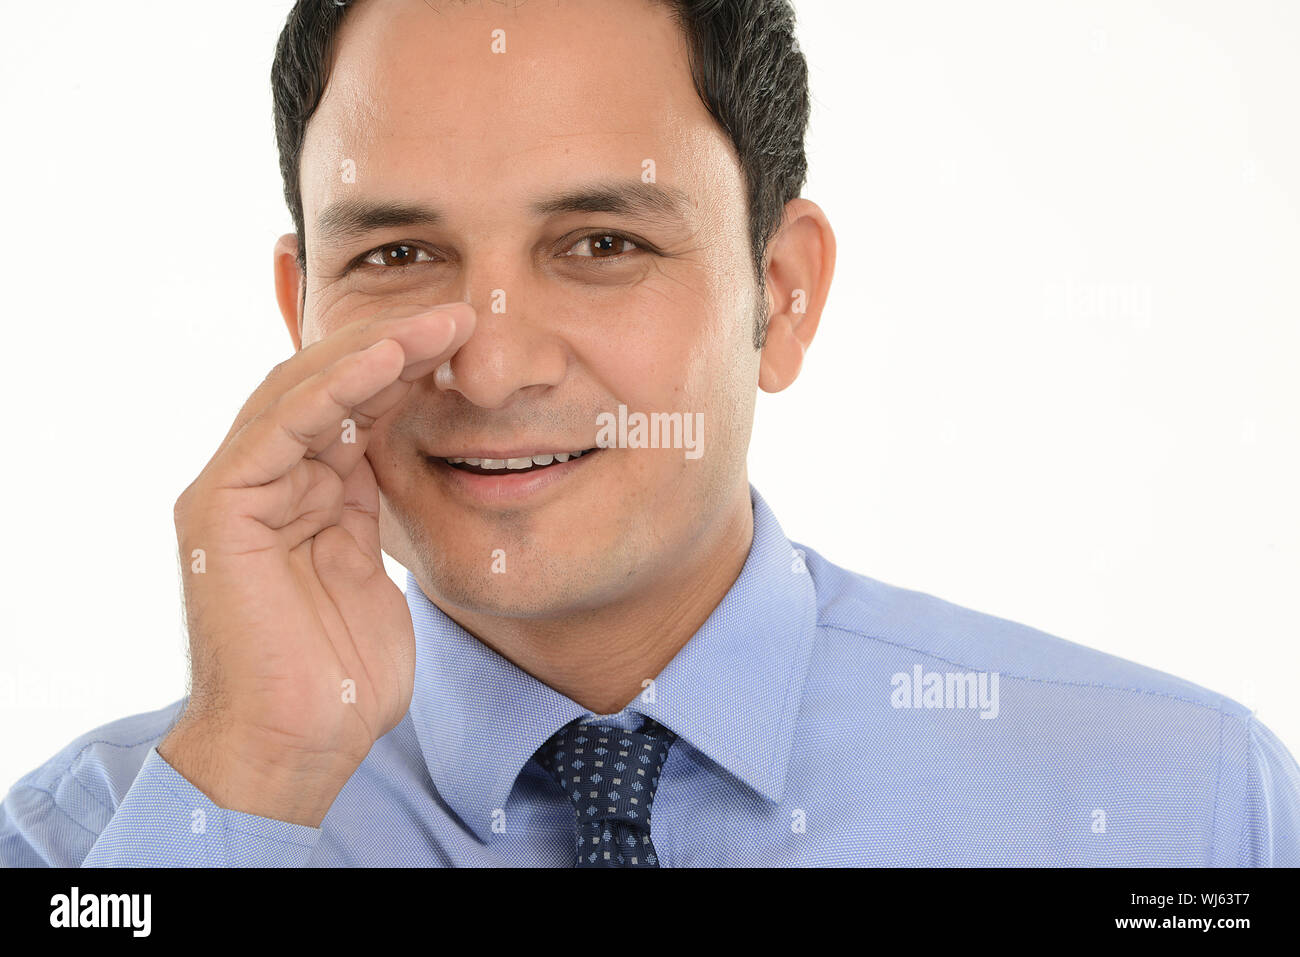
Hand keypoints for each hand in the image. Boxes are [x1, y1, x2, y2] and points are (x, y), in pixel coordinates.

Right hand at [159, 302, 474, 825]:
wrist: (299, 745)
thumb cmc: (344, 676)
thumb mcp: (373, 571)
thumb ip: (373, 510)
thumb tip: (401, 455)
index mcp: (301, 496)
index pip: (353, 411)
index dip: (410, 372)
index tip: (472, 346)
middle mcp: (264, 482)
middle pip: (328, 387)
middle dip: (396, 347)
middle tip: (463, 317)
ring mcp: (237, 489)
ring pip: (302, 390)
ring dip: (373, 352)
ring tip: (438, 326)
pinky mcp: (220, 504)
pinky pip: (281, 425)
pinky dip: (335, 386)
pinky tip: (388, 360)